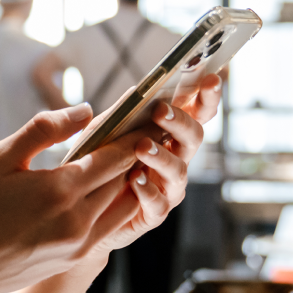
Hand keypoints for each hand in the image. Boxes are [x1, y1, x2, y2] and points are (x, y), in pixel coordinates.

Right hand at [0, 104, 149, 292]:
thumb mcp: (0, 157)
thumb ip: (45, 130)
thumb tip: (86, 111)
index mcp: (59, 189)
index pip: (115, 156)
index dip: (134, 134)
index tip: (145, 116)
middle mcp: (77, 220)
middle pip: (125, 180)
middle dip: (136, 154)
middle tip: (145, 130)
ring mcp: (78, 244)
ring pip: (124, 206)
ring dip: (130, 182)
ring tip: (129, 158)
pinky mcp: (74, 259)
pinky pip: (109, 226)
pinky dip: (115, 204)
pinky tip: (106, 188)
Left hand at [87, 74, 223, 257]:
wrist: (82, 208)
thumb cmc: (97, 163)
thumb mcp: (105, 133)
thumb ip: (123, 114)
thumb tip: (138, 89)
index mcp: (169, 136)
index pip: (196, 113)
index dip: (207, 97)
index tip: (211, 78)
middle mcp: (176, 160)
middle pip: (194, 138)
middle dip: (181, 123)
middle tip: (162, 111)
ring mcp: (168, 188)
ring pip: (178, 171)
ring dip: (162, 156)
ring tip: (142, 146)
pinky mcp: (153, 214)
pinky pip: (158, 204)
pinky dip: (148, 190)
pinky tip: (135, 180)